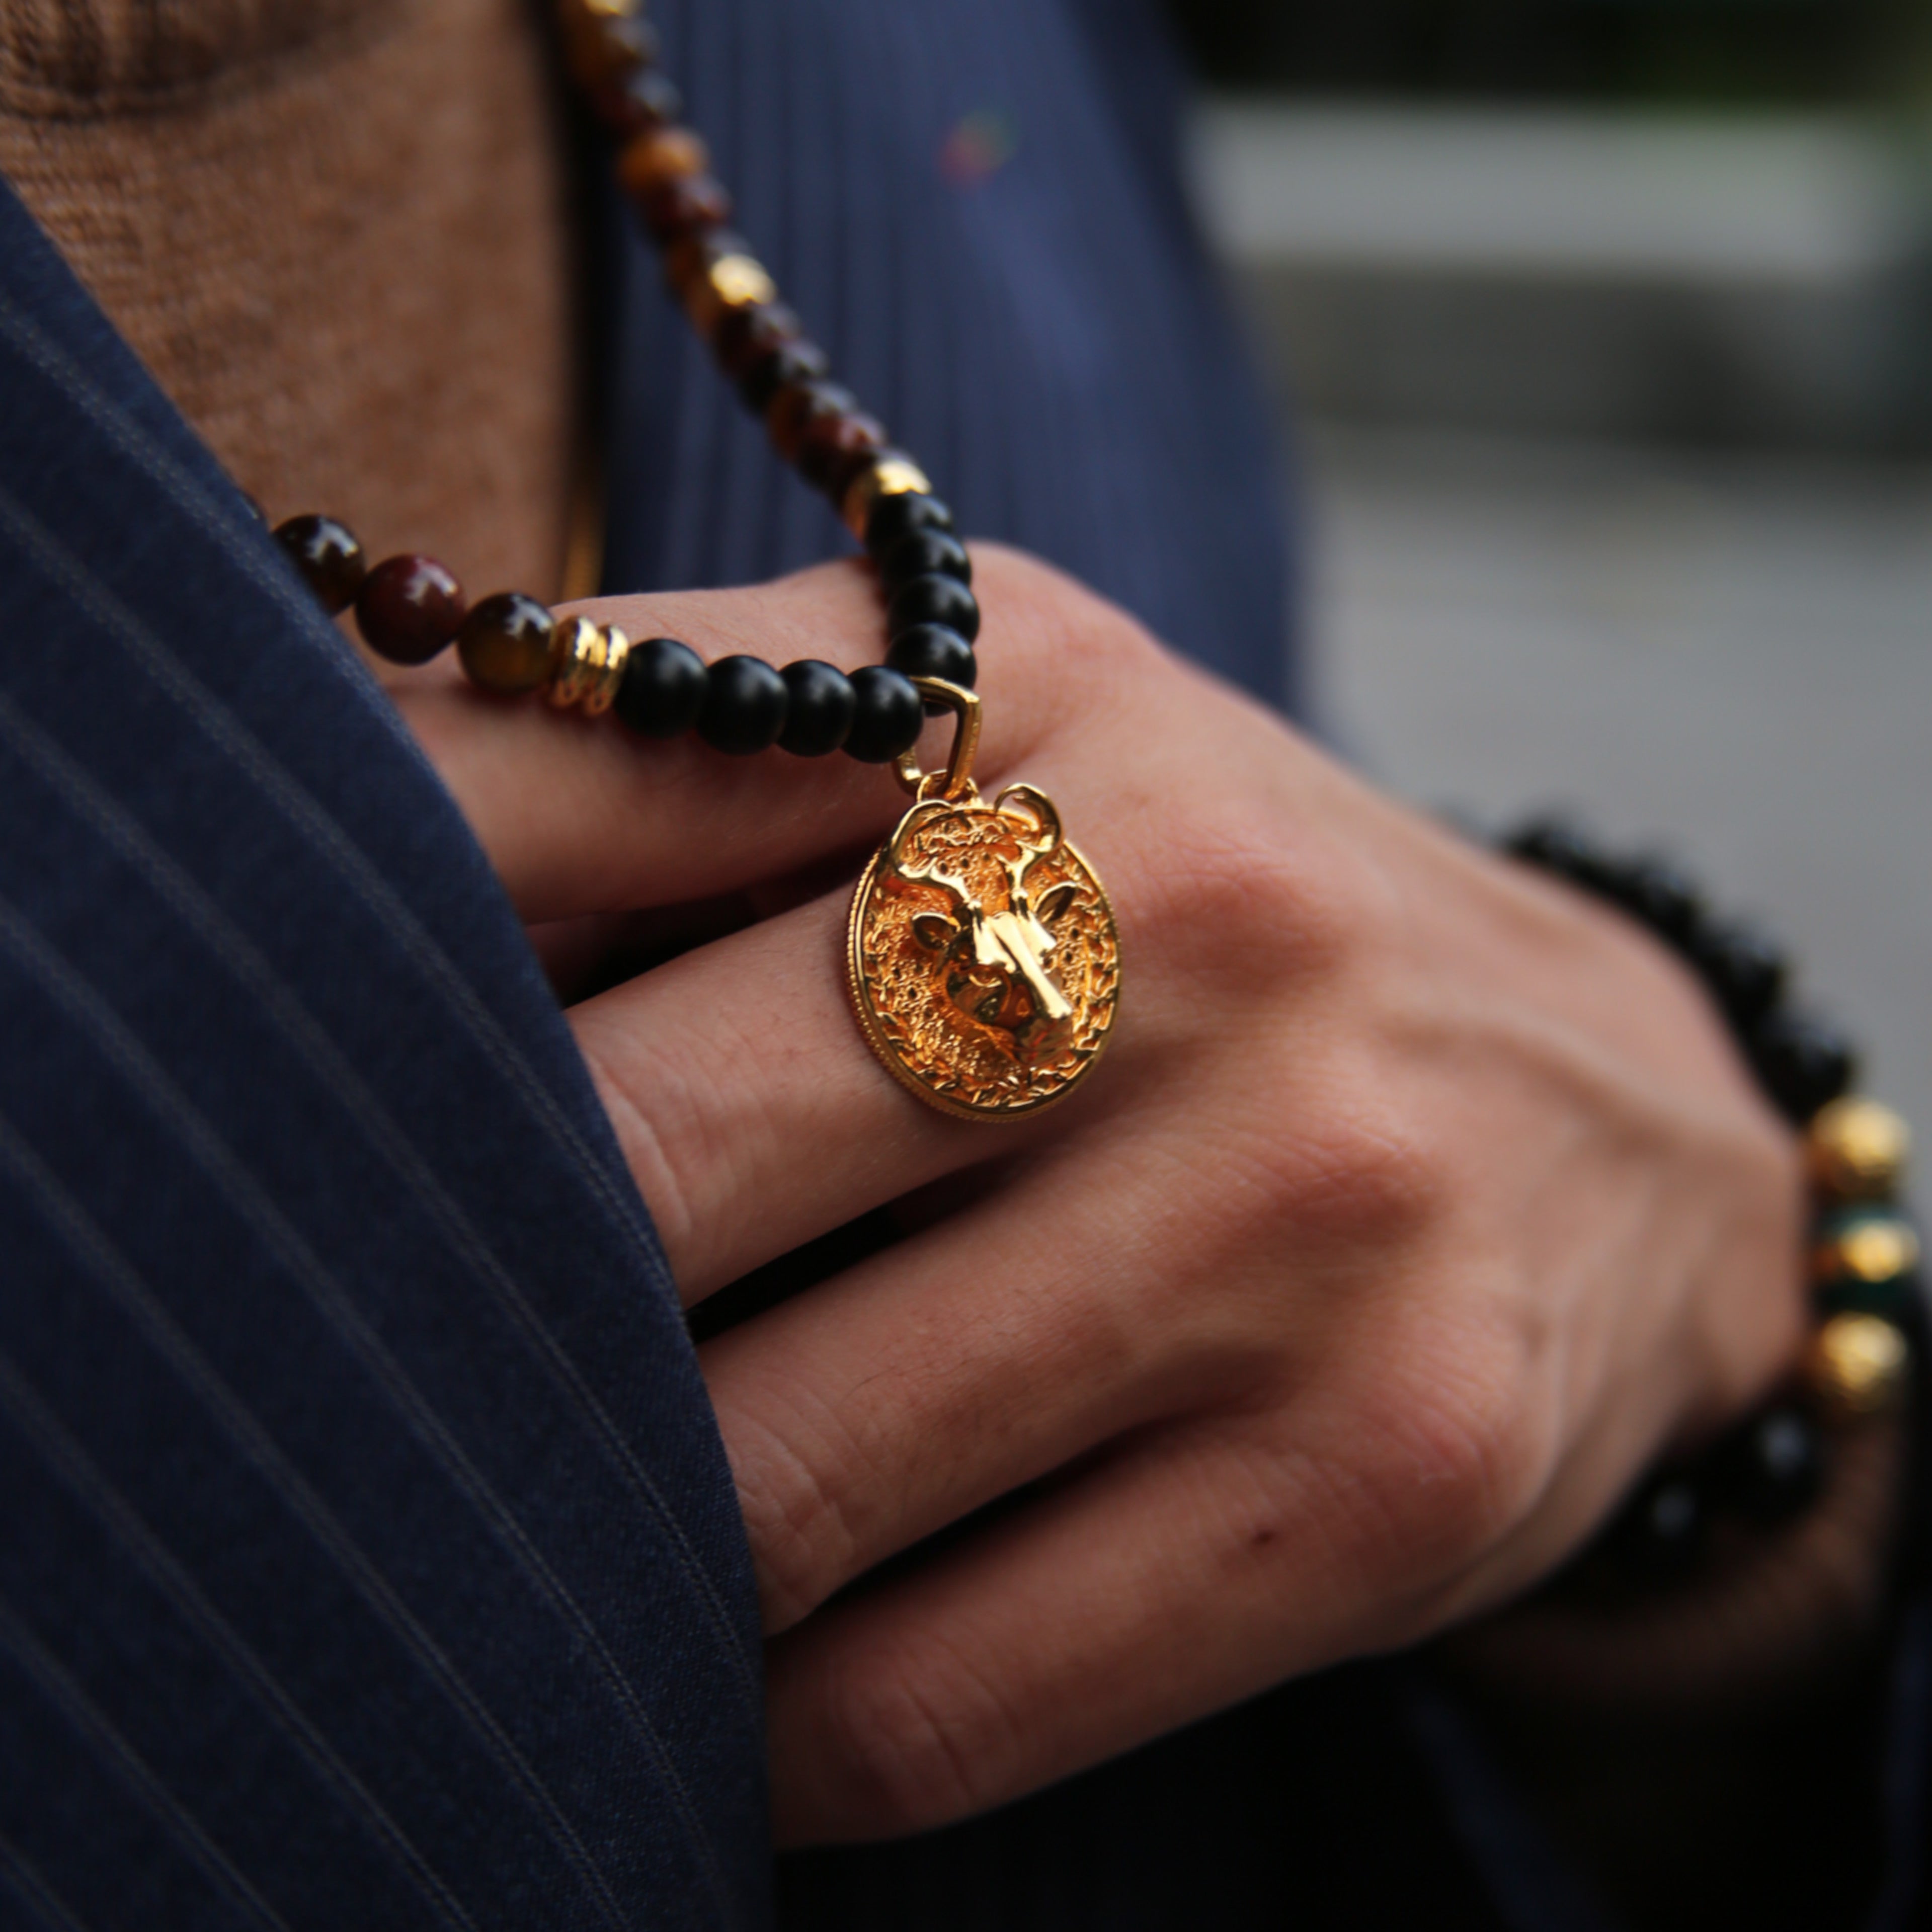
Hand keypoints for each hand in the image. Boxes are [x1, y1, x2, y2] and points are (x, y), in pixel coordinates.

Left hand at [397, 545, 1804, 1843]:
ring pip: (783, 1475)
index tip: (230, 1060)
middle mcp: (1192, 913)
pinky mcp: (1390, 1469)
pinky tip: (729, 1683)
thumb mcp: (1011, 764)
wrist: (1610, 1119)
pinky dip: (769, 1727)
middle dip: (457, 1285)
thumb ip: (695, 806)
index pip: (563, 776)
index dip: (340, 936)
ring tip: (548, 1521)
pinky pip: (944, 1693)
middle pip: (645, 1152)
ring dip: (606, 1534)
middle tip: (340, 1354)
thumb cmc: (1215, 934)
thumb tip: (352, 951)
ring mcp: (1303, 1206)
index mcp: (1036, 689)